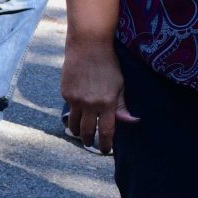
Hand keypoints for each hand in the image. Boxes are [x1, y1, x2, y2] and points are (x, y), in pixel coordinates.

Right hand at [60, 33, 131, 153]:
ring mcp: (75, 99)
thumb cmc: (109, 64)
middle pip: (87, 131)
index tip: (105, 151)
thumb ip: (122, 105)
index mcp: (107, 103)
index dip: (105, 144)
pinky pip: (69, 108)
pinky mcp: (65, 93)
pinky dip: (74, 112)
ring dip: (77, 132)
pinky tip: (77, 110)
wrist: (88, 46)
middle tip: (91, 145)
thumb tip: (131, 121)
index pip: (106, 131)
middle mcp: (89, 104)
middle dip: (89, 141)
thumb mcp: (120, 84)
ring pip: (73, 124)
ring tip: (80, 134)